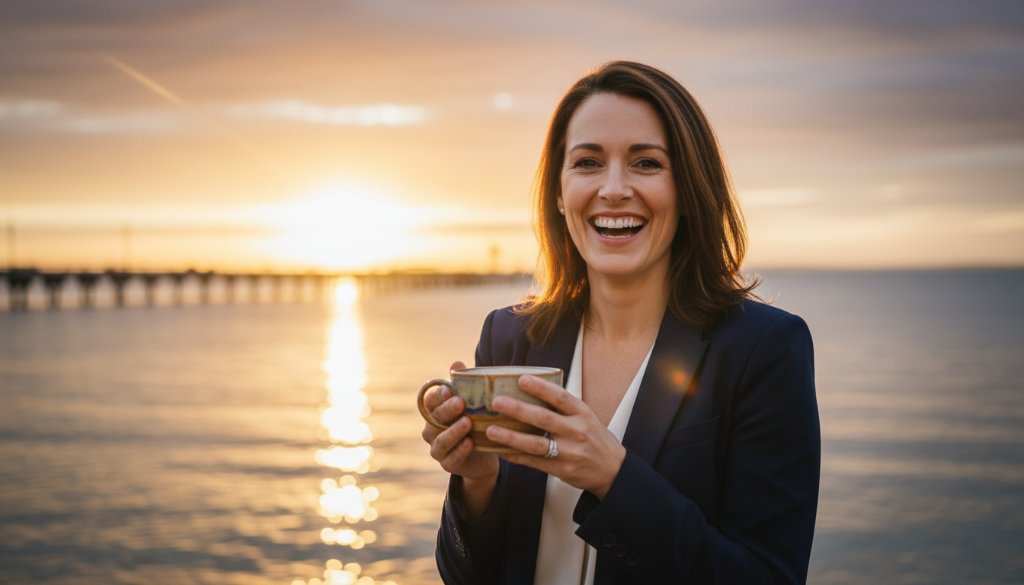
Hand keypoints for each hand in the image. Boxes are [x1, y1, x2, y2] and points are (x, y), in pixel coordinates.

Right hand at [420, 361, 499, 515]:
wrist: (485, 455)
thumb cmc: (476, 422)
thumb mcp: (474, 403)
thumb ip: (465, 384)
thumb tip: (456, 362)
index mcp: (436, 411)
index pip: (430, 401)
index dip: (437, 395)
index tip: (448, 388)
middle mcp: (432, 429)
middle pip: (435, 418)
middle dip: (447, 410)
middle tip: (460, 402)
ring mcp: (438, 447)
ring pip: (441, 440)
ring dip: (453, 431)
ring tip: (468, 423)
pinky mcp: (447, 463)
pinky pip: (451, 457)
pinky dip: (460, 450)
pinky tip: (470, 443)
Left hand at [486, 374, 625, 498]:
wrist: (613, 470)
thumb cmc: (595, 438)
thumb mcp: (587, 417)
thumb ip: (564, 407)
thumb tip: (532, 389)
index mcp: (583, 414)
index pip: (560, 397)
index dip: (541, 388)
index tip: (521, 379)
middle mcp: (576, 431)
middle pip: (544, 419)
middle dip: (518, 410)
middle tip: (497, 402)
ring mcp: (569, 452)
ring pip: (535, 444)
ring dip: (511, 437)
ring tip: (490, 430)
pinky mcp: (561, 470)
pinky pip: (533, 462)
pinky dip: (515, 456)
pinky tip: (499, 450)